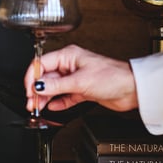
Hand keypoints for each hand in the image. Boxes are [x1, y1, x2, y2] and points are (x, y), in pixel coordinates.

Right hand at [24, 44, 138, 113]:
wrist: (133, 89)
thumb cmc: (114, 76)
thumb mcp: (80, 81)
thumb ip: (57, 86)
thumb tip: (38, 86)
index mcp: (68, 56)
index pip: (42, 64)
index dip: (32, 77)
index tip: (29, 89)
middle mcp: (70, 66)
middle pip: (46, 77)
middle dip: (37, 90)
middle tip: (31, 102)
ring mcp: (75, 78)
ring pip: (53, 88)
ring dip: (44, 98)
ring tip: (37, 107)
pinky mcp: (81, 90)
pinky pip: (64, 96)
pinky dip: (57, 102)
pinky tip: (52, 107)